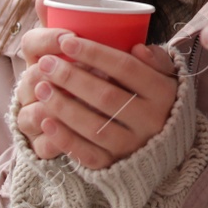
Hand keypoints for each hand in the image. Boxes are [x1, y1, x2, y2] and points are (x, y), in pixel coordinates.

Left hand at [14, 0, 181, 169]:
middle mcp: (151, 120)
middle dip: (71, 78)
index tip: (66, 42)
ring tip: (41, 88)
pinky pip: (88, 155)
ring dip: (63, 106)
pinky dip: (65, 139)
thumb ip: (154, 57)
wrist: (166, 145)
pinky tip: (47, 122)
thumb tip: (137, 47)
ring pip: (94, 126)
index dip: (94, 53)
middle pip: (106, 96)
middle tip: (45, 63)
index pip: (125, 67)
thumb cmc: (156, 99)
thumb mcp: (165, 75)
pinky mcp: (117, 165)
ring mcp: (134, 145)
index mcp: (162, 92)